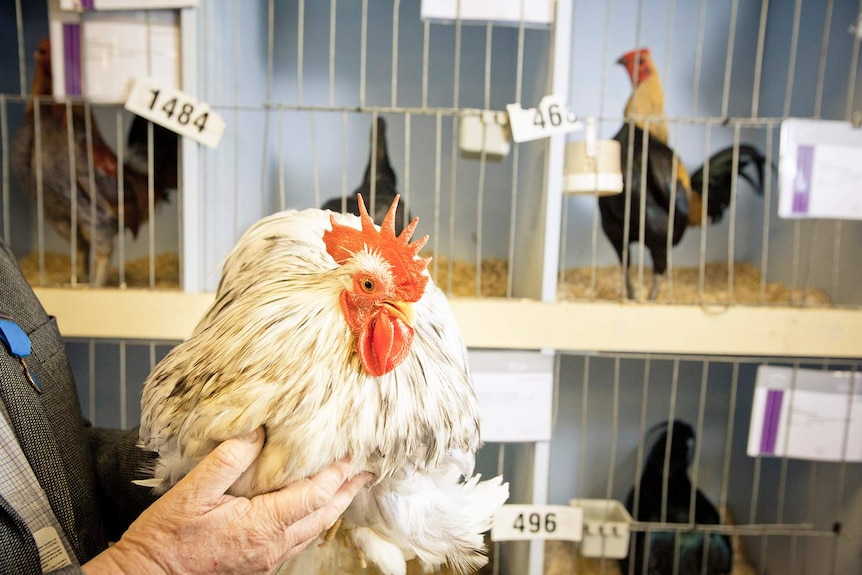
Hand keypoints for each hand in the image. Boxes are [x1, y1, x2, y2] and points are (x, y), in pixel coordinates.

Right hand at [82, 428, 371, 574]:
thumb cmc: (165, 539)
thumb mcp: (193, 491)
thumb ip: (229, 458)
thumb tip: (257, 429)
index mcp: (262, 525)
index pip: (315, 495)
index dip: (337, 473)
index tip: (351, 453)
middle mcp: (272, 546)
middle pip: (323, 516)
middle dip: (347, 492)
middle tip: (365, 473)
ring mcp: (266, 560)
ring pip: (313, 533)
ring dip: (332, 508)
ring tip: (345, 489)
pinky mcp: (256, 566)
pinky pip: (296, 543)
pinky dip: (311, 522)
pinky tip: (309, 513)